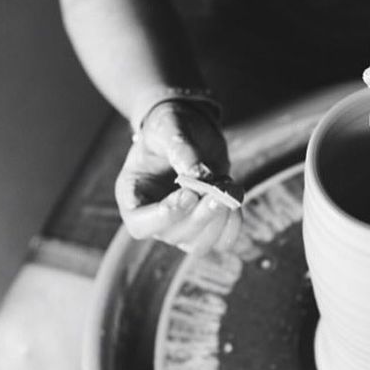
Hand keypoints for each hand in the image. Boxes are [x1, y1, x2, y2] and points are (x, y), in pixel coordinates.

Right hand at [115, 101, 240, 254]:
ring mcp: (180, 223)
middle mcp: (154, 216)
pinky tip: (236, 196)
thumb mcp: (170, 125)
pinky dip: (233, 224)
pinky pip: (220, 239)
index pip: (139, 224)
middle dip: (200, 215)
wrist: (189, 129)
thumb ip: (180, 148)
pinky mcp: (204, 223)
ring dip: (218, 220)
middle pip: (174, 235)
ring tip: (227, 185)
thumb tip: (198, 174)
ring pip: (199, 243)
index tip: (189, 194)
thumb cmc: (171, 125)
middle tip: (220, 188)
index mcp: (133, 193)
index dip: (165, 217)